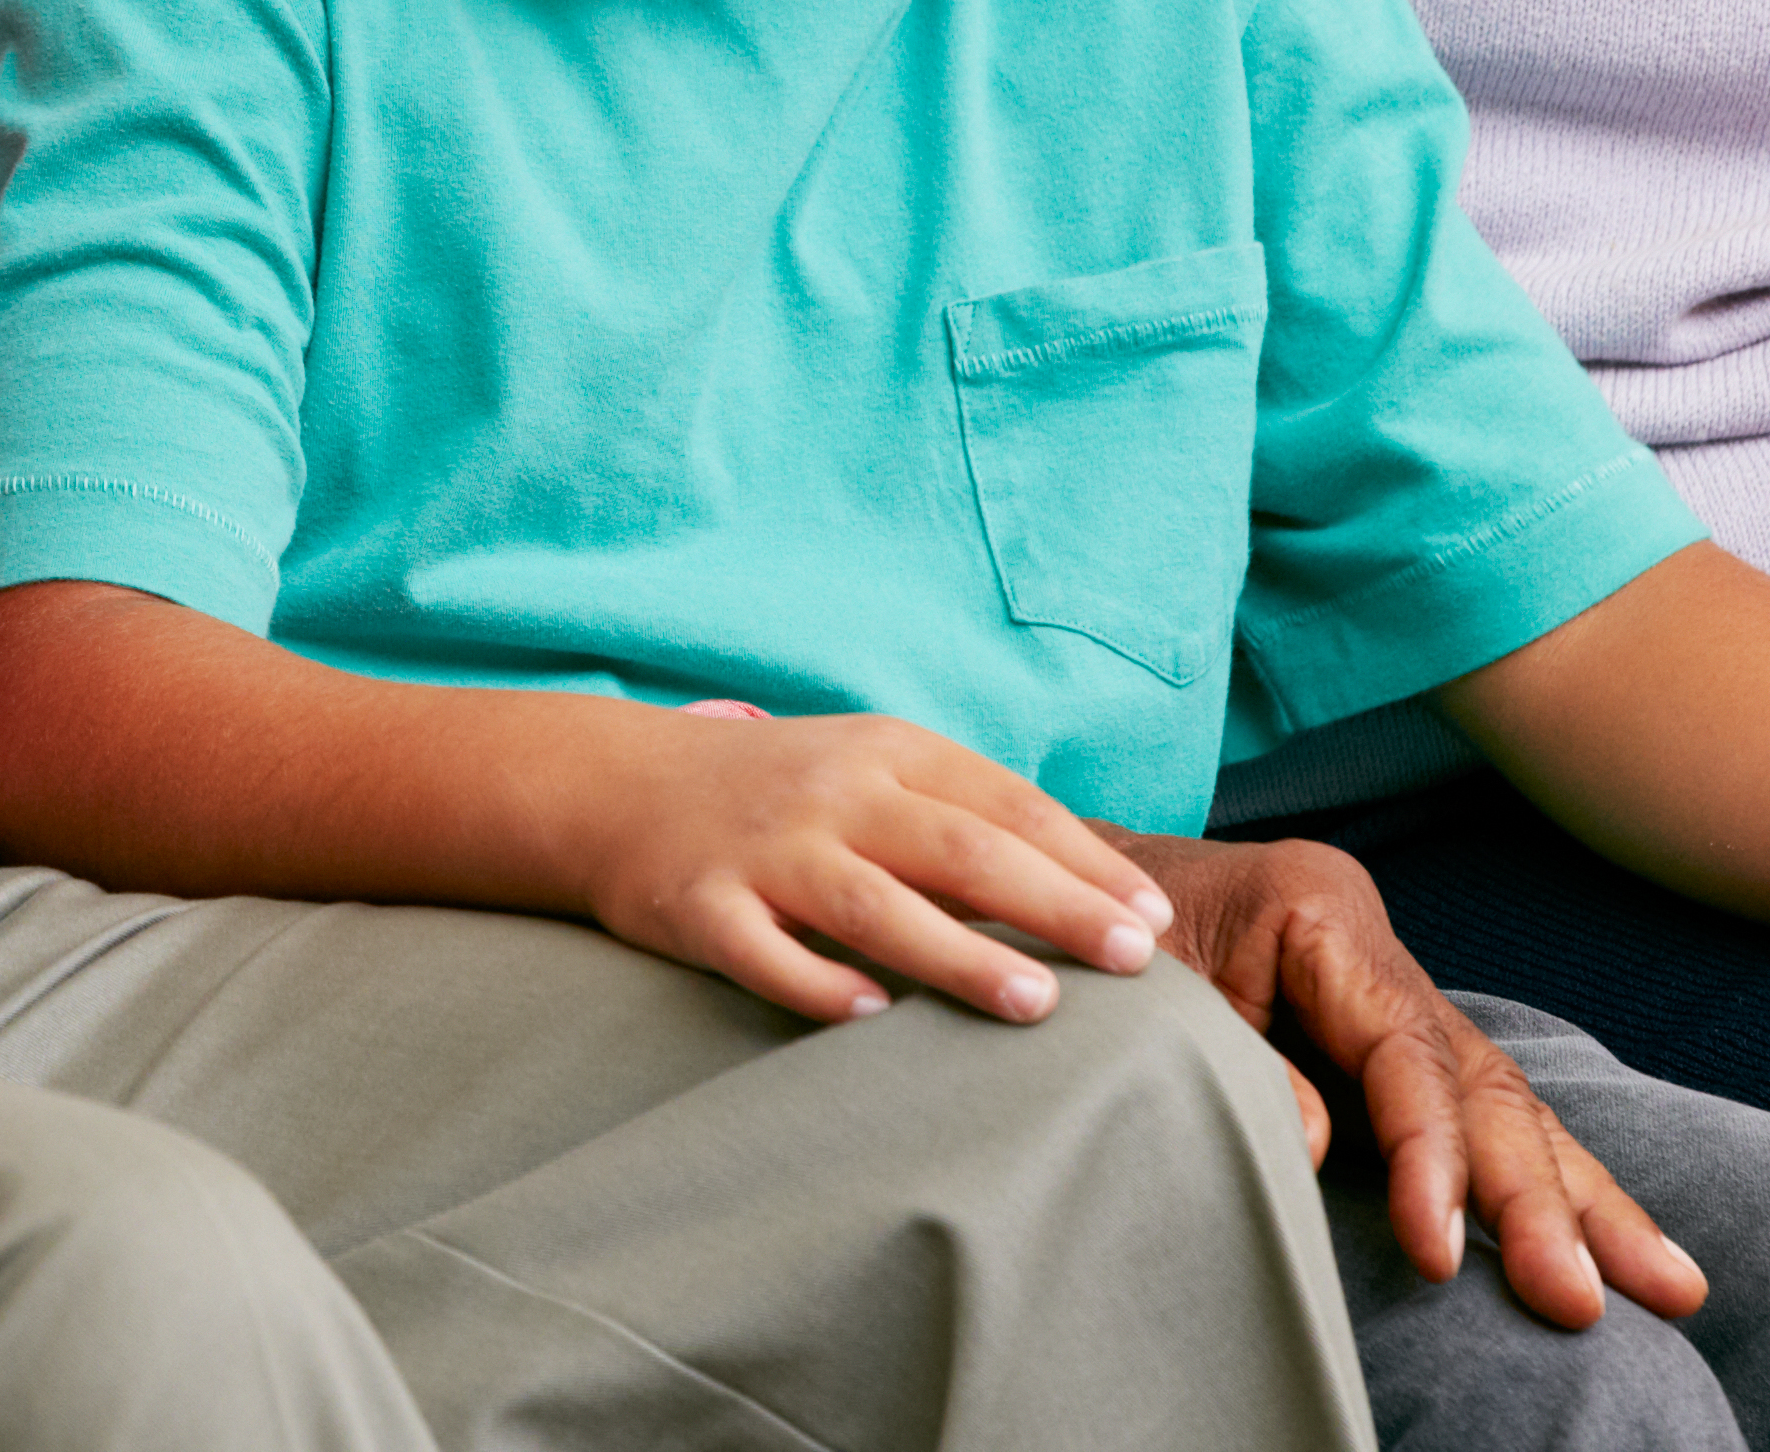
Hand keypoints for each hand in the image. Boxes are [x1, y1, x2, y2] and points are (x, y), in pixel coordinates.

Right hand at [573, 710, 1173, 1027]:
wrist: (616, 783)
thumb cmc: (777, 791)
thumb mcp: (869, 772)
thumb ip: (958, 820)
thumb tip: (1088, 895)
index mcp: (887, 752)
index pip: (1006, 804)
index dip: (1085, 860)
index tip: (1153, 917)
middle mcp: (832, 793)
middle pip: (959, 850)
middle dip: (1054, 904)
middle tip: (1132, 960)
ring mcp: (764, 850)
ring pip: (873, 904)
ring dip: (959, 955)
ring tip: (1036, 1002)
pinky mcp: (700, 905)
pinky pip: (765, 952)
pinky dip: (820, 984)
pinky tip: (873, 1017)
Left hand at [1114, 830, 1704, 1331]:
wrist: (1052, 883)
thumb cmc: (1090, 938)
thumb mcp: (1145, 994)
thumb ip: (1235, 1065)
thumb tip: (1318, 1144)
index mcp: (1318, 910)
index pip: (1404, 1051)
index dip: (1431, 1157)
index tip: (1440, 1250)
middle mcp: (1373, 947)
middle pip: (1480, 1083)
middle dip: (1540, 1200)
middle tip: (1585, 1300)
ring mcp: (1390, 989)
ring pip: (1509, 1101)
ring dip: (1586, 1199)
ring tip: (1672, 1288)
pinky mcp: (1387, 1035)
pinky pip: (1482, 1110)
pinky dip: (1546, 1177)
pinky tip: (1619, 1242)